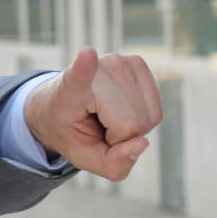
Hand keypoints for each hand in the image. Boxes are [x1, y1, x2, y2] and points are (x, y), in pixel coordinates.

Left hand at [24, 48, 162, 180]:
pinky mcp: (137, 62)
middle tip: (98, 128)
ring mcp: (118, 62)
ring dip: (132, 129)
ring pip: (148, 118)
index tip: (87, 54)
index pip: (79, 77)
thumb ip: (110, 164)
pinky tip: (120, 109)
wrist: (60, 104)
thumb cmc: (71, 129)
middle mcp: (96, 70)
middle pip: (130, 124)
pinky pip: (156, 110)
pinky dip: (143, 118)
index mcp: (69, 90)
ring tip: (106, 117)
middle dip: (120, 138)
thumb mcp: (81, 156)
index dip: (85, 68)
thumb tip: (142, 143)